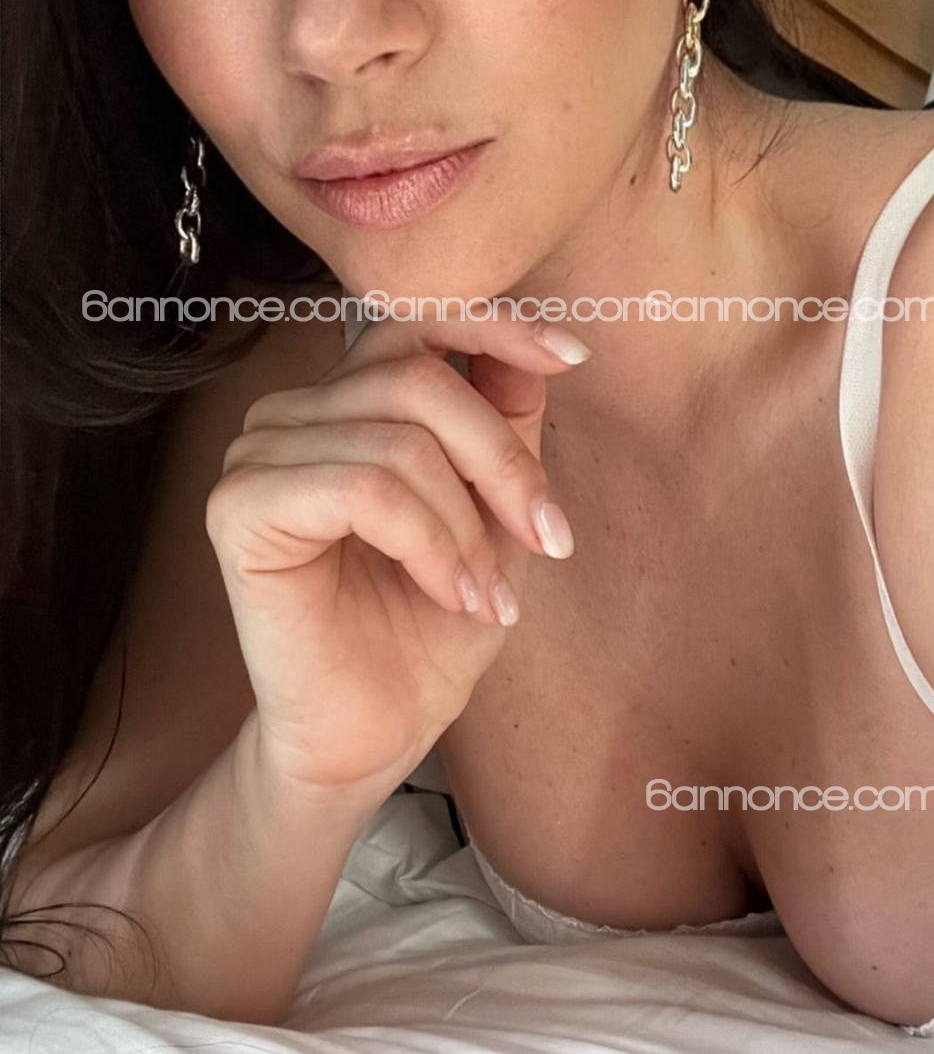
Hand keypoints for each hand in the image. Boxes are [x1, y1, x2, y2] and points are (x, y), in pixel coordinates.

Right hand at [205, 305, 590, 794]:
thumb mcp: (494, 514)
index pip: (414, 322)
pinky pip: (364, 489)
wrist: (375, 732)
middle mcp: (291, 414)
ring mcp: (257, 456)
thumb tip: (541, 347)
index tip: (573, 354)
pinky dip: (428, 543)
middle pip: (418, 380)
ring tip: (489, 595)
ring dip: (467, 526)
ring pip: (398, 440)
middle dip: (502, 461)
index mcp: (343, 401)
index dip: (495, 327)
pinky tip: (451, 595)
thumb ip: (505, 425)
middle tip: (547, 539)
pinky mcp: (240, 508)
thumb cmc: (429, 626)